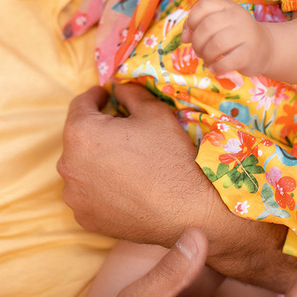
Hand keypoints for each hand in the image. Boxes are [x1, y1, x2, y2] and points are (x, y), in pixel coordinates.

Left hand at [58, 83, 214, 247]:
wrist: (190, 212)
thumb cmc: (171, 157)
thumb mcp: (154, 112)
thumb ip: (129, 93)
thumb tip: (118, 89)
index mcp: (80, 132)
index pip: (80, 104)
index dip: (96, 96)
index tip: (107, 96)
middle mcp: (68, 164)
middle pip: (79, 137)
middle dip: (97, 129)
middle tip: (124, 130)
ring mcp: (74, 196)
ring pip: (81, 166)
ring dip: (96, 159)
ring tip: (124, 160)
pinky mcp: (85, 218)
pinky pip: (87, 193)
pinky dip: (99, 186)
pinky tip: (123, 185)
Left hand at [59, 83, 296, 294]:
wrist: (221, 224)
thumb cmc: (196, 160)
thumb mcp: (174, 111)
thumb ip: (148, 88)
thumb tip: (135, 72)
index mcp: (85, 135)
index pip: (90, 96)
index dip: (119, 91)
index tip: (142, 92)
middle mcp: (74, 170)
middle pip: (92, 130)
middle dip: (119, 121)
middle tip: (156, 117)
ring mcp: (85, 202)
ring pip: (98, 161)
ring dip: (122, 150)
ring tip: (162, 146)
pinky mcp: (100, 224)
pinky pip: (105, 189)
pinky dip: (123, 180)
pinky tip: (158, 175)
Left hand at [182, 0, 270, 75]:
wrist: (265, 48)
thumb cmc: (234, 35)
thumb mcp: (218, 24)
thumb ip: (198, 26)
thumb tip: (184, 38)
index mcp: (227, 6)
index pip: (204, 5)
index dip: (192, 20)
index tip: (191, 33)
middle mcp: (237, 16)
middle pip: (207, 27)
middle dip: (197, 43)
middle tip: (199, 51)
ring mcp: (246, 34)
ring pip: (216, 45)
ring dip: (206, 56)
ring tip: (208, 60)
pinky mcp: (250, 53)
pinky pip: (227, 61)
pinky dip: (216, 67)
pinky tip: (215, 68)